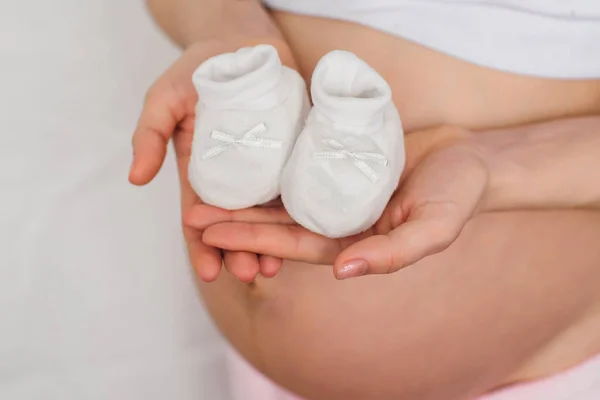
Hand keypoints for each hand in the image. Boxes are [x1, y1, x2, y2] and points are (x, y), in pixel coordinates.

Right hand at [129, 40, 286, 282]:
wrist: (242, 43)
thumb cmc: (199, 69)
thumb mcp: (165, 98)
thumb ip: (149, 134)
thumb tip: (135, 179)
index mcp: (200, 171)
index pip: (199, 218)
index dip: (203, 246)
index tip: (210, 272)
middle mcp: (233, 177)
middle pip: (235, 225)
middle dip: (240, 253)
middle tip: (252, 275)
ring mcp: (263, 168)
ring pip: (265, 215)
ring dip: (269, 244)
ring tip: (276, 267)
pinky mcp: (290, 155)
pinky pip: (295, 188)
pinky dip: (297, 213)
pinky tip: (305, 232)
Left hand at [185, 126, 489, 278]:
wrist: (473, 158)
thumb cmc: (458, 194)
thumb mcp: (435, 227)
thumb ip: (394, 253)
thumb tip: (344, 271)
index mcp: (355, 243)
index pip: (294, 245)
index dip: (252, 238)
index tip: (212, 232)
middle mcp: (341, 222)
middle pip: (279, 224)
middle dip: (236, 221)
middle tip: (192, 214)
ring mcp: (340, 194)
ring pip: (285, 199)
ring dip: (247, 198)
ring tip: (205, 191)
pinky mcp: (342, 166)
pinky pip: (301, 169)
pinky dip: (273, 171)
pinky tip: (247, 163)